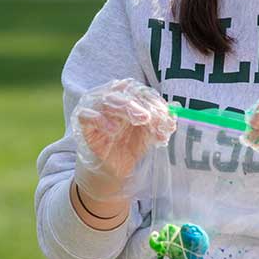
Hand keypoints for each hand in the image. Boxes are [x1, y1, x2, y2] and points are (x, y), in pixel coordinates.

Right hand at [71, 78, 175, 201]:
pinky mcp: (82, 123)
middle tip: (153, 117)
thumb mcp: (150, 133)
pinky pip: (86, 115)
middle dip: (143, 103)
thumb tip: (175, 110)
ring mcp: (94, 108)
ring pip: (107, 99)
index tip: (167, 116)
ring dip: (126, 107)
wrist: (113, 169)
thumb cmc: (131, 144)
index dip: (154, 100)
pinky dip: (100, 119)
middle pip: (125, 91)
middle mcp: (109, 96)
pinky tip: (113, 129)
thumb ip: (160, 122)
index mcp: (126, 95)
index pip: (140, 89)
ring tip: (141, 119)